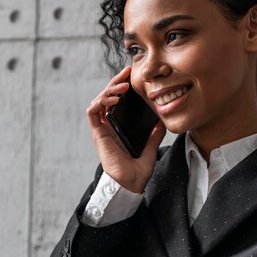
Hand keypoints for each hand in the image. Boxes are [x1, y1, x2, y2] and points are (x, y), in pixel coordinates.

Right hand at [86, 67, 165, 193]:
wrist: (129, 184)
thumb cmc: (137, 171)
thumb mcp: (150, 148)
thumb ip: (154, 135)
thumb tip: (162, 121)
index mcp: (118, 128)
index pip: (116, 102)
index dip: (121, 87)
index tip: (132, 76)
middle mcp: (108, 127)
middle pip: (107, 97)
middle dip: (115, 82)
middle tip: (127, 72)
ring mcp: (102, 129)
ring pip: (99, 101)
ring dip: (109, 90)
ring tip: (123, 86)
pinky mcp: (98, 133)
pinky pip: (93, 112)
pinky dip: (101, 102)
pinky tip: (114, 99)